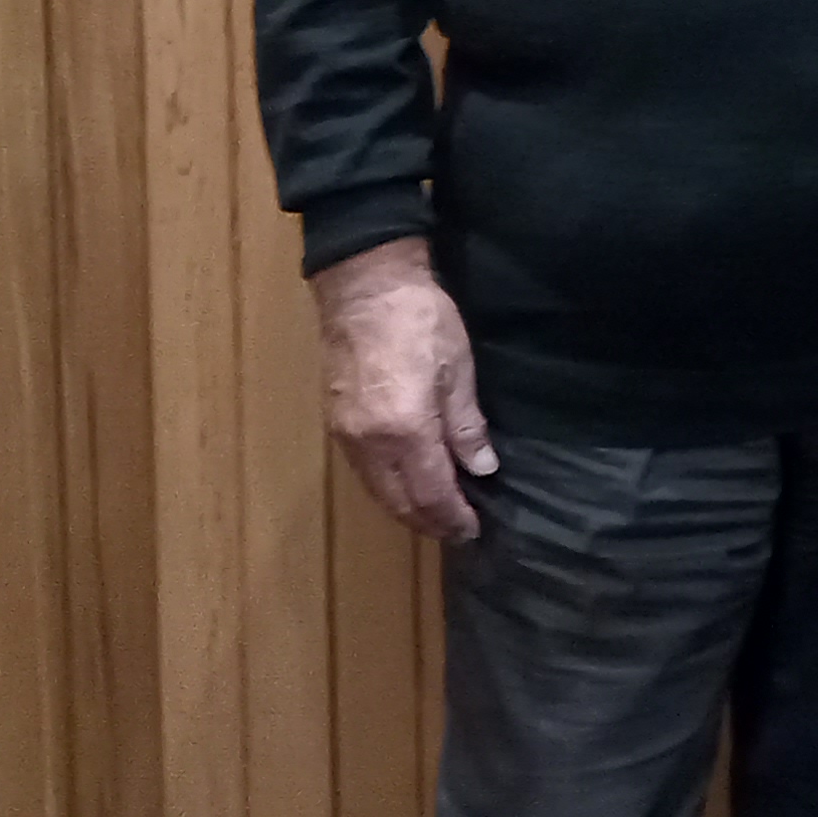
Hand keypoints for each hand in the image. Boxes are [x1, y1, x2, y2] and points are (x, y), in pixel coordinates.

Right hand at [312, 238, 495, 540]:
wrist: (365, 286)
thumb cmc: (421, 320)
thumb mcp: (458, 368)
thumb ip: (467, 425)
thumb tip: (482, 469)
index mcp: (405, 430)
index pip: (431, 493)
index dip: (452, 517)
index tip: (473, 530)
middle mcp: (369, 444)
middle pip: (399, 502)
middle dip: (429, 522)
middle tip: (457, 530)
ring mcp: (346, 436)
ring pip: (377, 492)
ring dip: (406, 510)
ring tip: (435, 515)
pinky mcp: (335, 423)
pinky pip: (363, 473)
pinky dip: (386, 489)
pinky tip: (405, 485)